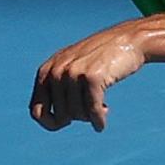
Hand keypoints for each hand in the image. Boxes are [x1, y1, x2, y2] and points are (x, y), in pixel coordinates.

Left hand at [29, 25, 147, 130]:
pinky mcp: (92, 77)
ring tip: (101, 108)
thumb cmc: (101, 59)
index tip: (67, 122)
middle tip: (90, 111)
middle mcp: (56, 71)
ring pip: (76, 114)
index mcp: (46, 71)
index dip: (50, 123)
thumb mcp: (72, 69)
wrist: (128, 39)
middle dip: (76, 119)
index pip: (36, 111)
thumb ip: (58, 89)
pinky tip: (101, 124)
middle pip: (60, 116)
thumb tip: (53, 123)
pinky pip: (92, 110)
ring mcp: (73, 73)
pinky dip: (98, 121)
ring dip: (89, 117)